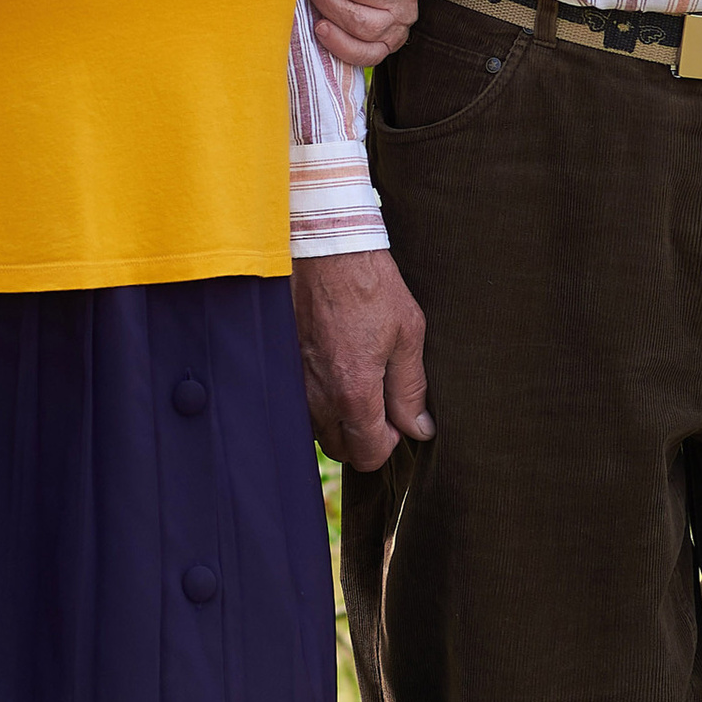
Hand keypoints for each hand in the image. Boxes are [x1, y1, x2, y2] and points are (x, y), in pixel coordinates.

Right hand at [292, 249, 432, 468]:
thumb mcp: (407, 334)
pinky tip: (335, 369)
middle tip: (381, 402)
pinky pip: (301, 403)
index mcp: (353, 392)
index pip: (368, 454)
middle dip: (364, 437)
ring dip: (340, 419)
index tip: (399, 420)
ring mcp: (295, 383)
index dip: (389, 444)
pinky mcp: (281, 366)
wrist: (324, 248)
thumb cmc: (370, 285)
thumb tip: (419, 428)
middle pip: (341, 449)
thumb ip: (411, 389)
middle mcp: (317, 396)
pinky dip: (319, 399)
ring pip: (318, 428)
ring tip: (359, 382)